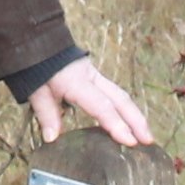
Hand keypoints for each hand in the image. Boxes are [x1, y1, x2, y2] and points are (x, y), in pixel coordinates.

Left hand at [28, 55, 152, 148]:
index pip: (101, 105)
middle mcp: (91, 77)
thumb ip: (46, 113)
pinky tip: (131, 124)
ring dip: (135, 116)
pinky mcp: (96, 78)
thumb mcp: (36, 90)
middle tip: (148, 142)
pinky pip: (115, 94)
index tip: (130, 141)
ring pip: (121, 96)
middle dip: (136, 121)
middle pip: (120, 99)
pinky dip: (126, 110)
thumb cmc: (36, 67)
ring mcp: (96, 76)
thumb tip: (52, 138)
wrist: (39, 42)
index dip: (116, 124)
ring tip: (146, 137)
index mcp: (76, 81)